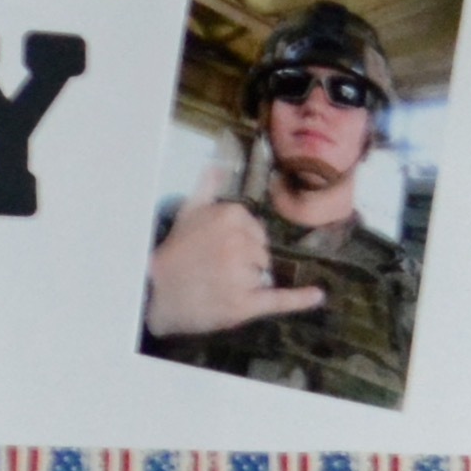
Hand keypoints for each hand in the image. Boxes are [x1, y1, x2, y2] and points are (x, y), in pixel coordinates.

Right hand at [143, 195, 325, 342]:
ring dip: (248, 284)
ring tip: (219, 287)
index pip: (257, 232)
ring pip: (263, 276)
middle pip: (262, 254)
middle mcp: (238, 242)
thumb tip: (216, 166)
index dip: (242, 244)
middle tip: (215, 271)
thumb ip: (205, 189)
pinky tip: (317, 294)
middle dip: (245, 264)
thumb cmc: (172, 253)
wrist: (153, 293)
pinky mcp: (244, 303)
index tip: (219, 252)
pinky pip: (279, 299)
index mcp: (230, 216)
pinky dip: (300, 299)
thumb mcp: (186, 214)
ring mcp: (241, 273)